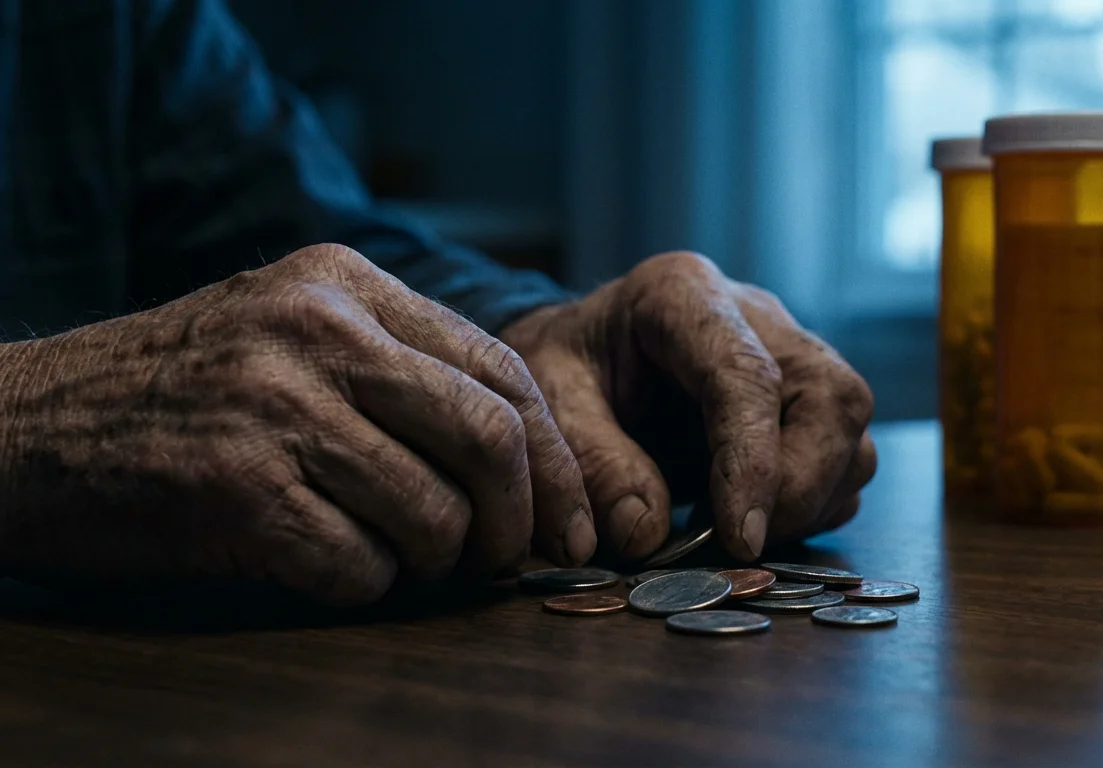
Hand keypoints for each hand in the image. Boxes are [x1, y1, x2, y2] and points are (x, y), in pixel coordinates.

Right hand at [0, 245, 593, 604]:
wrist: (25, 425)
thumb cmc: (181, 391)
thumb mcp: (290, 330)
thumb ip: (399, 366)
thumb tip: (526, 458)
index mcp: (345, 283)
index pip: (502, 368)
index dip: (555, 457)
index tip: (574, 520)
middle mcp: (317, 331)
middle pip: (488, 436)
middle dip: (523, 518)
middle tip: (511, 560)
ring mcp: (275, 407)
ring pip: (433, 512)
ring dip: (437, 561)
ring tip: (405, 561)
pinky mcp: (236, 489)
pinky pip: (360, 566)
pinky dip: (366, 586)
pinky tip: (332, 567)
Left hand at [501, 252, 875, 561]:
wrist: (580, 350)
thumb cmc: (563, 368)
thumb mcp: (548, 405)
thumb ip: (592, 464)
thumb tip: (647, 535)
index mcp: (682, 295)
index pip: (749, 375)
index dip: (754, 461)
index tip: (737, 537)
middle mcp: (756, 315)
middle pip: (832, 397)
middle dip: (800, 486)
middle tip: (741, 545)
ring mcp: (792, 354)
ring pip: (851, 431)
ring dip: (811, 501)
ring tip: (734, 536)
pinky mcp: (808, 399)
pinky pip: (844, 458)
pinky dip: (811, 505)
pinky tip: (748, 521)